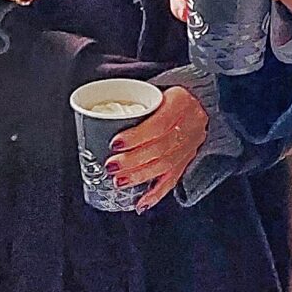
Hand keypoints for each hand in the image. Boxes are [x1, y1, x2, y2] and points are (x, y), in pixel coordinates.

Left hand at [107, 85, 206, 211]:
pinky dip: (156, 193)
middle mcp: (191, 123)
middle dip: (133, 161)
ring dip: (140, 176)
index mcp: (180, 101)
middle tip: (111, 166)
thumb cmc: (166, 92)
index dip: (136, 136)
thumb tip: (94, 116)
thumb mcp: (153, 89)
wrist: (197, 96)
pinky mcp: (189, 158)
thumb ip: (132, 103)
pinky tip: (141, 202)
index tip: (114, 143)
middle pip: (161, 148)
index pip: (159, 124)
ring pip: (166, 165)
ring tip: (120, 181)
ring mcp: (192, 143)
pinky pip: (173, 179)